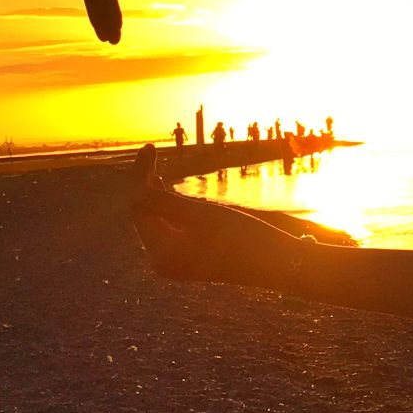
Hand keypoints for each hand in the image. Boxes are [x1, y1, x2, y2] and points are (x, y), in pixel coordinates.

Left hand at [129, 144, 298, 284]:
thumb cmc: (243, 238)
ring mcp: (175, 261)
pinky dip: (169, 208)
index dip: (139, 176)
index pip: (138, 207)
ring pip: (156, 220)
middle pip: (144, 214)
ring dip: (156, 193)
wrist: (279, 265)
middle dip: (145, 183)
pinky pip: (169, 228)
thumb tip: (133, 192)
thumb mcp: (202, 215)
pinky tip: (166, 189)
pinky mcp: (187, 257)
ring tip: (153, 166)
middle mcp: (162, 261)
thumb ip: (165, 203)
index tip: (147, 148)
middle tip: (149, 149)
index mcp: (161, 254)